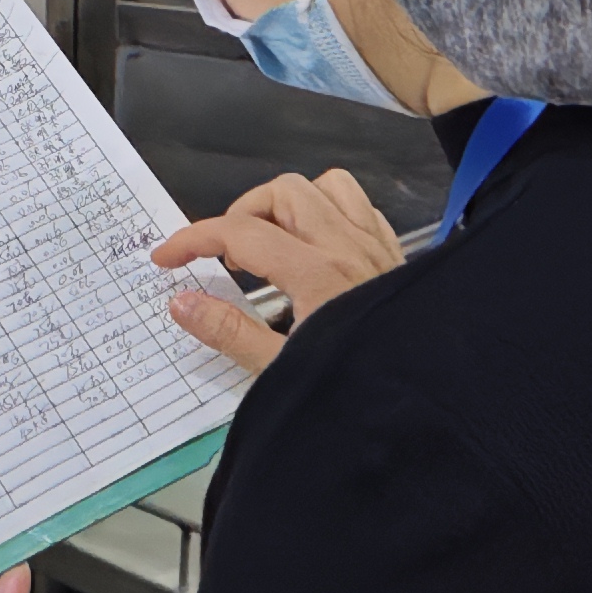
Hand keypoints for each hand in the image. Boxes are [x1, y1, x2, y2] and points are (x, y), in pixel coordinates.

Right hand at [149, 169, 405, 371]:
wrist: (424, 404)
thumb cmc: (357, 391)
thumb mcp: (281, 371)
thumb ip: (229, 332)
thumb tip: (181, 301)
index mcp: (317, 273)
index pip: (242, 233)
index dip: (194, 239)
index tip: (167, 258)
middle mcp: (348, 247)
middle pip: (283, 192)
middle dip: (243, 214)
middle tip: (228, 257)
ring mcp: (375, 246)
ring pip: (326, 187)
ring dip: (289, 205)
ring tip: (271, 241)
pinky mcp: (393, 255)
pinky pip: (359, 206)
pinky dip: (329, 211)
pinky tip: (316, 243)